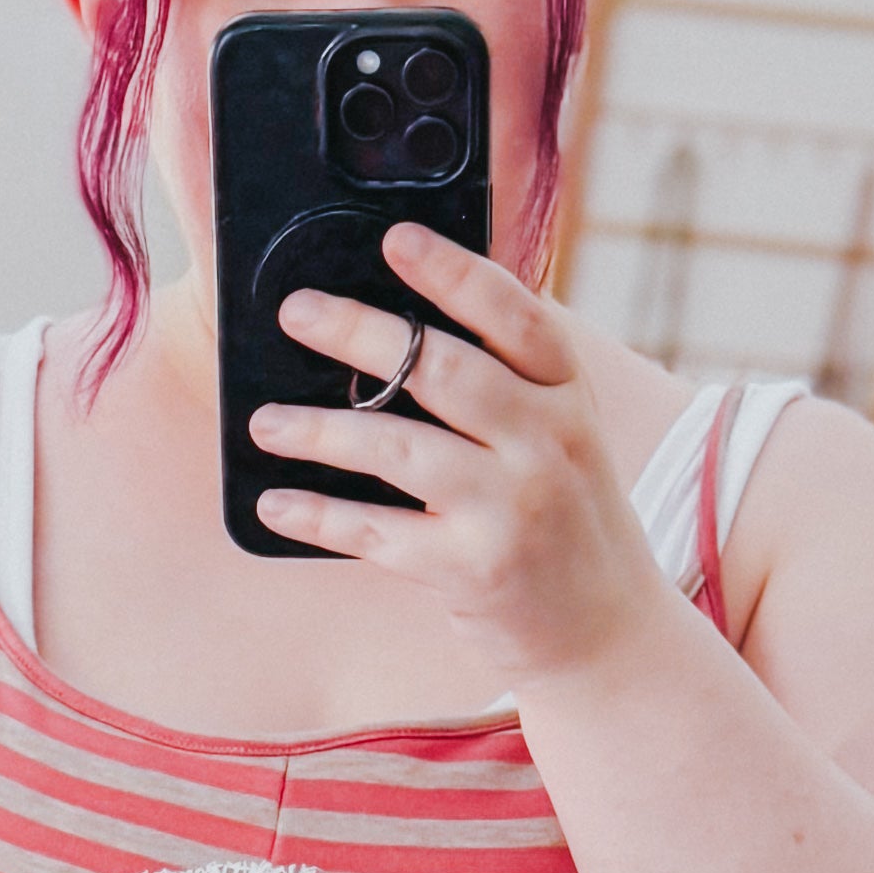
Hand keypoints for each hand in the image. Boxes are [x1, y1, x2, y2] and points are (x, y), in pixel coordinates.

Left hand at [248, 221, 680, 688]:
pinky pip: (379, 533)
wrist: (609, 633)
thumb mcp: (563, 436)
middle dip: (362, 334)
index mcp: (569, 395)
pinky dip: (320, 517)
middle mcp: (548, 443)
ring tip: (264, 420)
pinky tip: (276, 502)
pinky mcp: (476, 570)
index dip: (455, 273)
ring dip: (322, 430)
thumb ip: (509, 382)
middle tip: (296, 311)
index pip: (515, 316)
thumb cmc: (565, 519)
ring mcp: (512, 508)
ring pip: (400, 450)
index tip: (396, 239)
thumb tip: (403, 324)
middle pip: (444, 371)